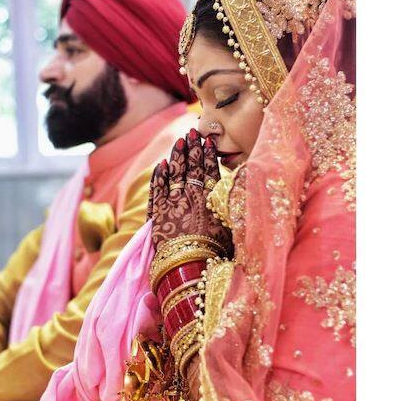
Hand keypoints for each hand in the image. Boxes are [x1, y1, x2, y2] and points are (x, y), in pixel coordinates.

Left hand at [149, 128, 232, 253]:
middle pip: (191, 166)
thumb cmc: (216, 252)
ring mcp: (172, 202)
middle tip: (192, 132)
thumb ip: (234, 204)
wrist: (190, 268)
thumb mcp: (232, 226)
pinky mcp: (158, 213)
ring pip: (174, 172)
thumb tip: (243, 187)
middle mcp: (191, 194)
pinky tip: (161, 165)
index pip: (208, 168)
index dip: (208, 153)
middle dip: (192, 147)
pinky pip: (157, 188)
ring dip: (177, 156)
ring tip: (179, 141)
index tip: (208, 139)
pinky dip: (159, 176)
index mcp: (210, 197)